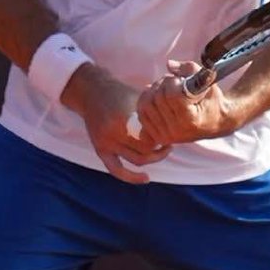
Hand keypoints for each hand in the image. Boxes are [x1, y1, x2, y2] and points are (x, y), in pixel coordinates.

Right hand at [62, 64, 170, 183]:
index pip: (153, 136)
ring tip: (163, 151)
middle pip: (146, 149)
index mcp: (124, 118)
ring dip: (152, 157)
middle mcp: (113, 133)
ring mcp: (106, 143)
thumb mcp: (139, 97)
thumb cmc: (120, 92)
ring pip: (137, 159)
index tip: (172, 131)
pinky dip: (131, 177)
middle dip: (160, 147)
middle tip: (169, 141)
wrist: (92, 91)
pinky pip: (116, 170)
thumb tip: (177, 124)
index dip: (165, 135)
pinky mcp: (100, 150)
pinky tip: (146, 178)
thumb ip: (154, 111)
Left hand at [134, 59, 235, 146]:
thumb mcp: (207, 81)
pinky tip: (156, 101)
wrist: (216, 122)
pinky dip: (146, 104)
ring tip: (166, 91)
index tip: (181, 81)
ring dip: (153, 92)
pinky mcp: (159, 137)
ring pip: (145, 105)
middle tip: (174, 83)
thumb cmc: (212, 99)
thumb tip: (169, 64)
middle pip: (157, 98)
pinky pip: (141, 115)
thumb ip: (188, 68)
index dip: (174, 82)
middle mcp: (177, 131)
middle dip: (163, 84)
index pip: (171, 95)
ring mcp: (167, 136)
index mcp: (191, 120)